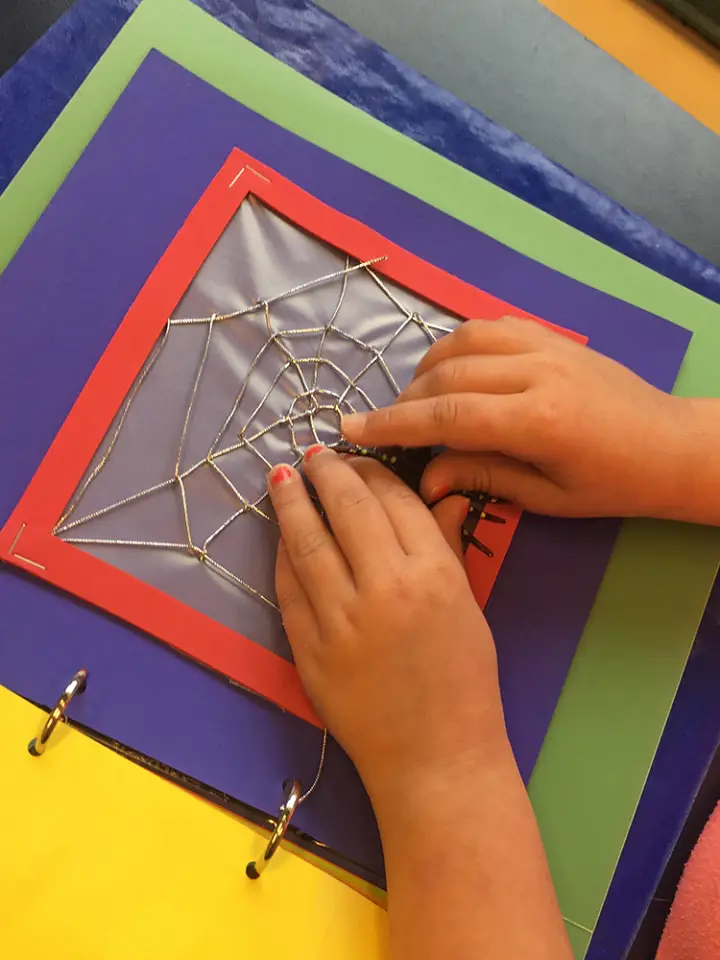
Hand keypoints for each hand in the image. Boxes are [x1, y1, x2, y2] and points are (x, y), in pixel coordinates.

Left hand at [267, 447, 509, 803]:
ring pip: (307, 541)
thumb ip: (446, 547)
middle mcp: (386, 588)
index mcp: (435, 575)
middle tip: (313, 455)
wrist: (435, 759)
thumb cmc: (463, 682)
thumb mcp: (468, 607)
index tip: (355, 458)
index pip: (396, 500)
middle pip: (348, 508)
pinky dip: (283, 554)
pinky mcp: (309, 648)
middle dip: (327, 472)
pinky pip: (289, 587)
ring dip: (291, 501)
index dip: (371, 470)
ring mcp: (342, 619)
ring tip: (280, 476)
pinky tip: (282, 534)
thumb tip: (441, 494)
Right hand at [341, 316, 689, 518]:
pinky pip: (488, 326)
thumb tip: (424, 477)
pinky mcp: (551, 334)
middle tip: (384, 427)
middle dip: (404, 400)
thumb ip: (482, 477)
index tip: (351, 429)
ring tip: (415, 400)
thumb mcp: (547, 497)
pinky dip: (457, 345)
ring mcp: (545, 345)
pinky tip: (450, 370)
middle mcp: (536, 371)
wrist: (669, 444)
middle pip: (446, 375)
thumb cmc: (612, 483)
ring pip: (461, 341)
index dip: (394, 423)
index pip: (447, 416)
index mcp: (537, 420)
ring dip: (426, 368)